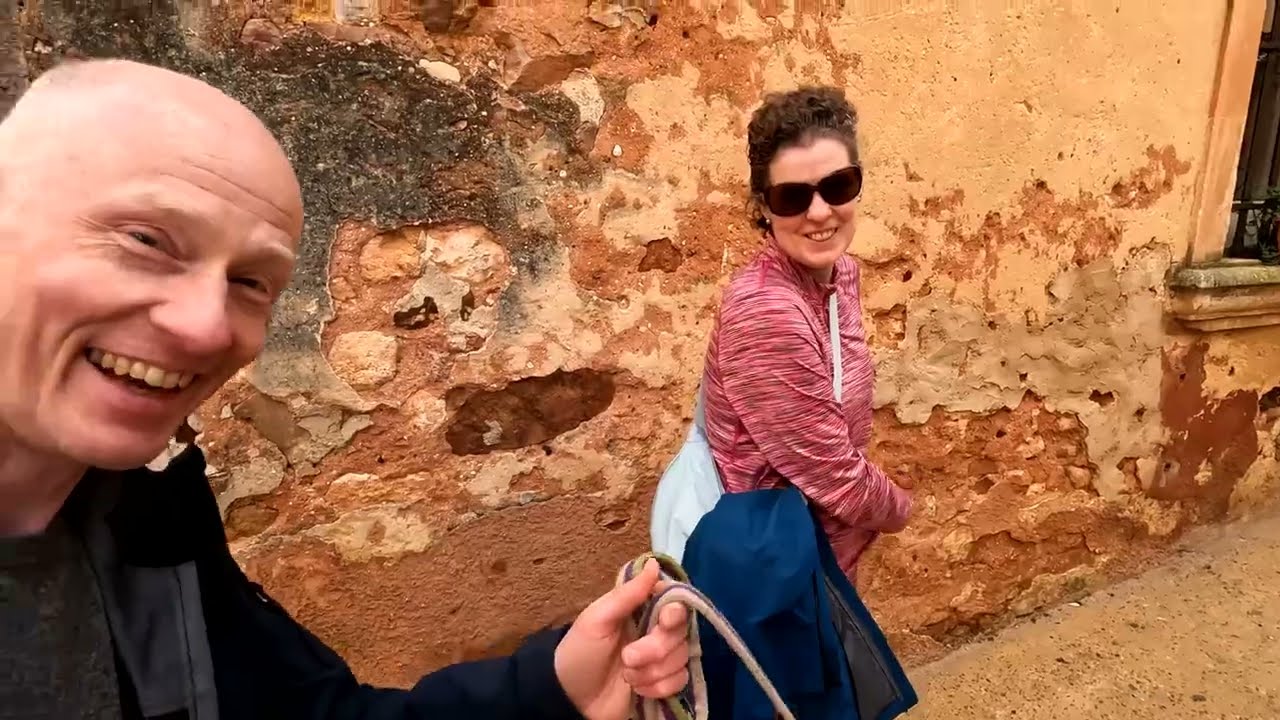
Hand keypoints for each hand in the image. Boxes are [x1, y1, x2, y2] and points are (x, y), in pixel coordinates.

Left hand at [553, 558, 689, 719]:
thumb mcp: (597, 619)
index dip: (674, 612)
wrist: (572, 700)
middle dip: (654, 649)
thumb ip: (627, 594)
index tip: (663, 621)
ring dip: (652, 671)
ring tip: (627, 676)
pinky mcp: (664, 682)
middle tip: (627, 658)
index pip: (675, 601)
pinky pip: (680, 680)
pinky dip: (658, 688)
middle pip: (679, 632)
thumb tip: (654, 563)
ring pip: (680, 658)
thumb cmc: (579, 653)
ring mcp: (662, 658)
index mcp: (641, 609)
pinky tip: (638, 689)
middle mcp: (656, 630)